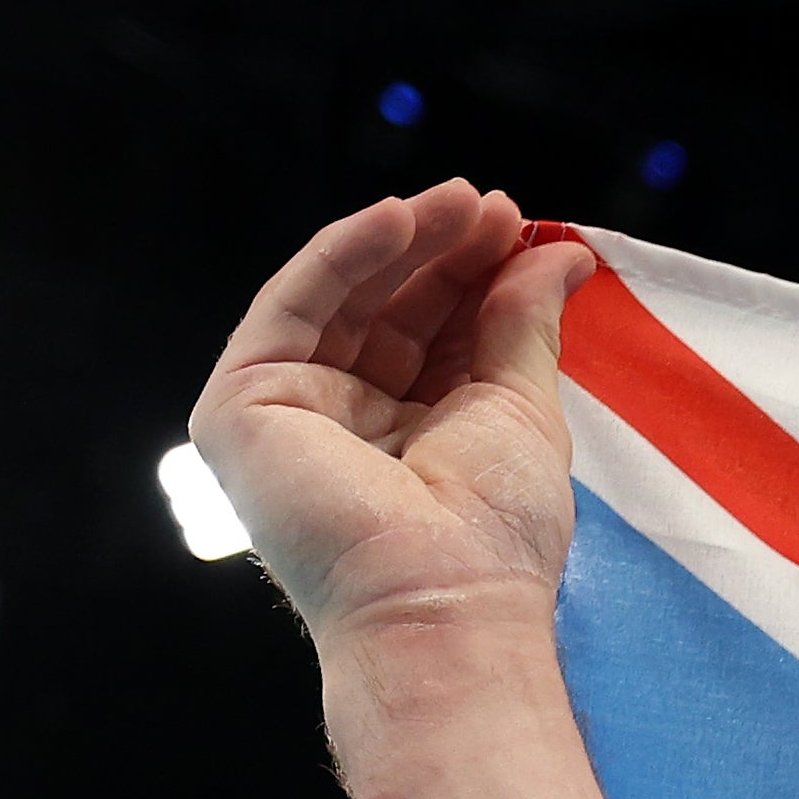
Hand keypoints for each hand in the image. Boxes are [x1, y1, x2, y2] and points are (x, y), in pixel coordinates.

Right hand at [187, 181, 595, 645]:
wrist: (440, 597)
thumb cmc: (494, 529)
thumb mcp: (520, 405)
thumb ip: (524, 323)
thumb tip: (558, 253)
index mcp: (413, 435)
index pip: (438, 333)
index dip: (475, 276)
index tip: (521, 227)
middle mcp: (348, 423)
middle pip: (390, 311)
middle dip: (442, 253)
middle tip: (493, 206)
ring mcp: (292, 413)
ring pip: (342, 301)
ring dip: (399, 243)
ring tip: (463, 201)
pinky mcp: (241, 406)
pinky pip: (291, 309)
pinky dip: (343, 256)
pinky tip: (397, 218)